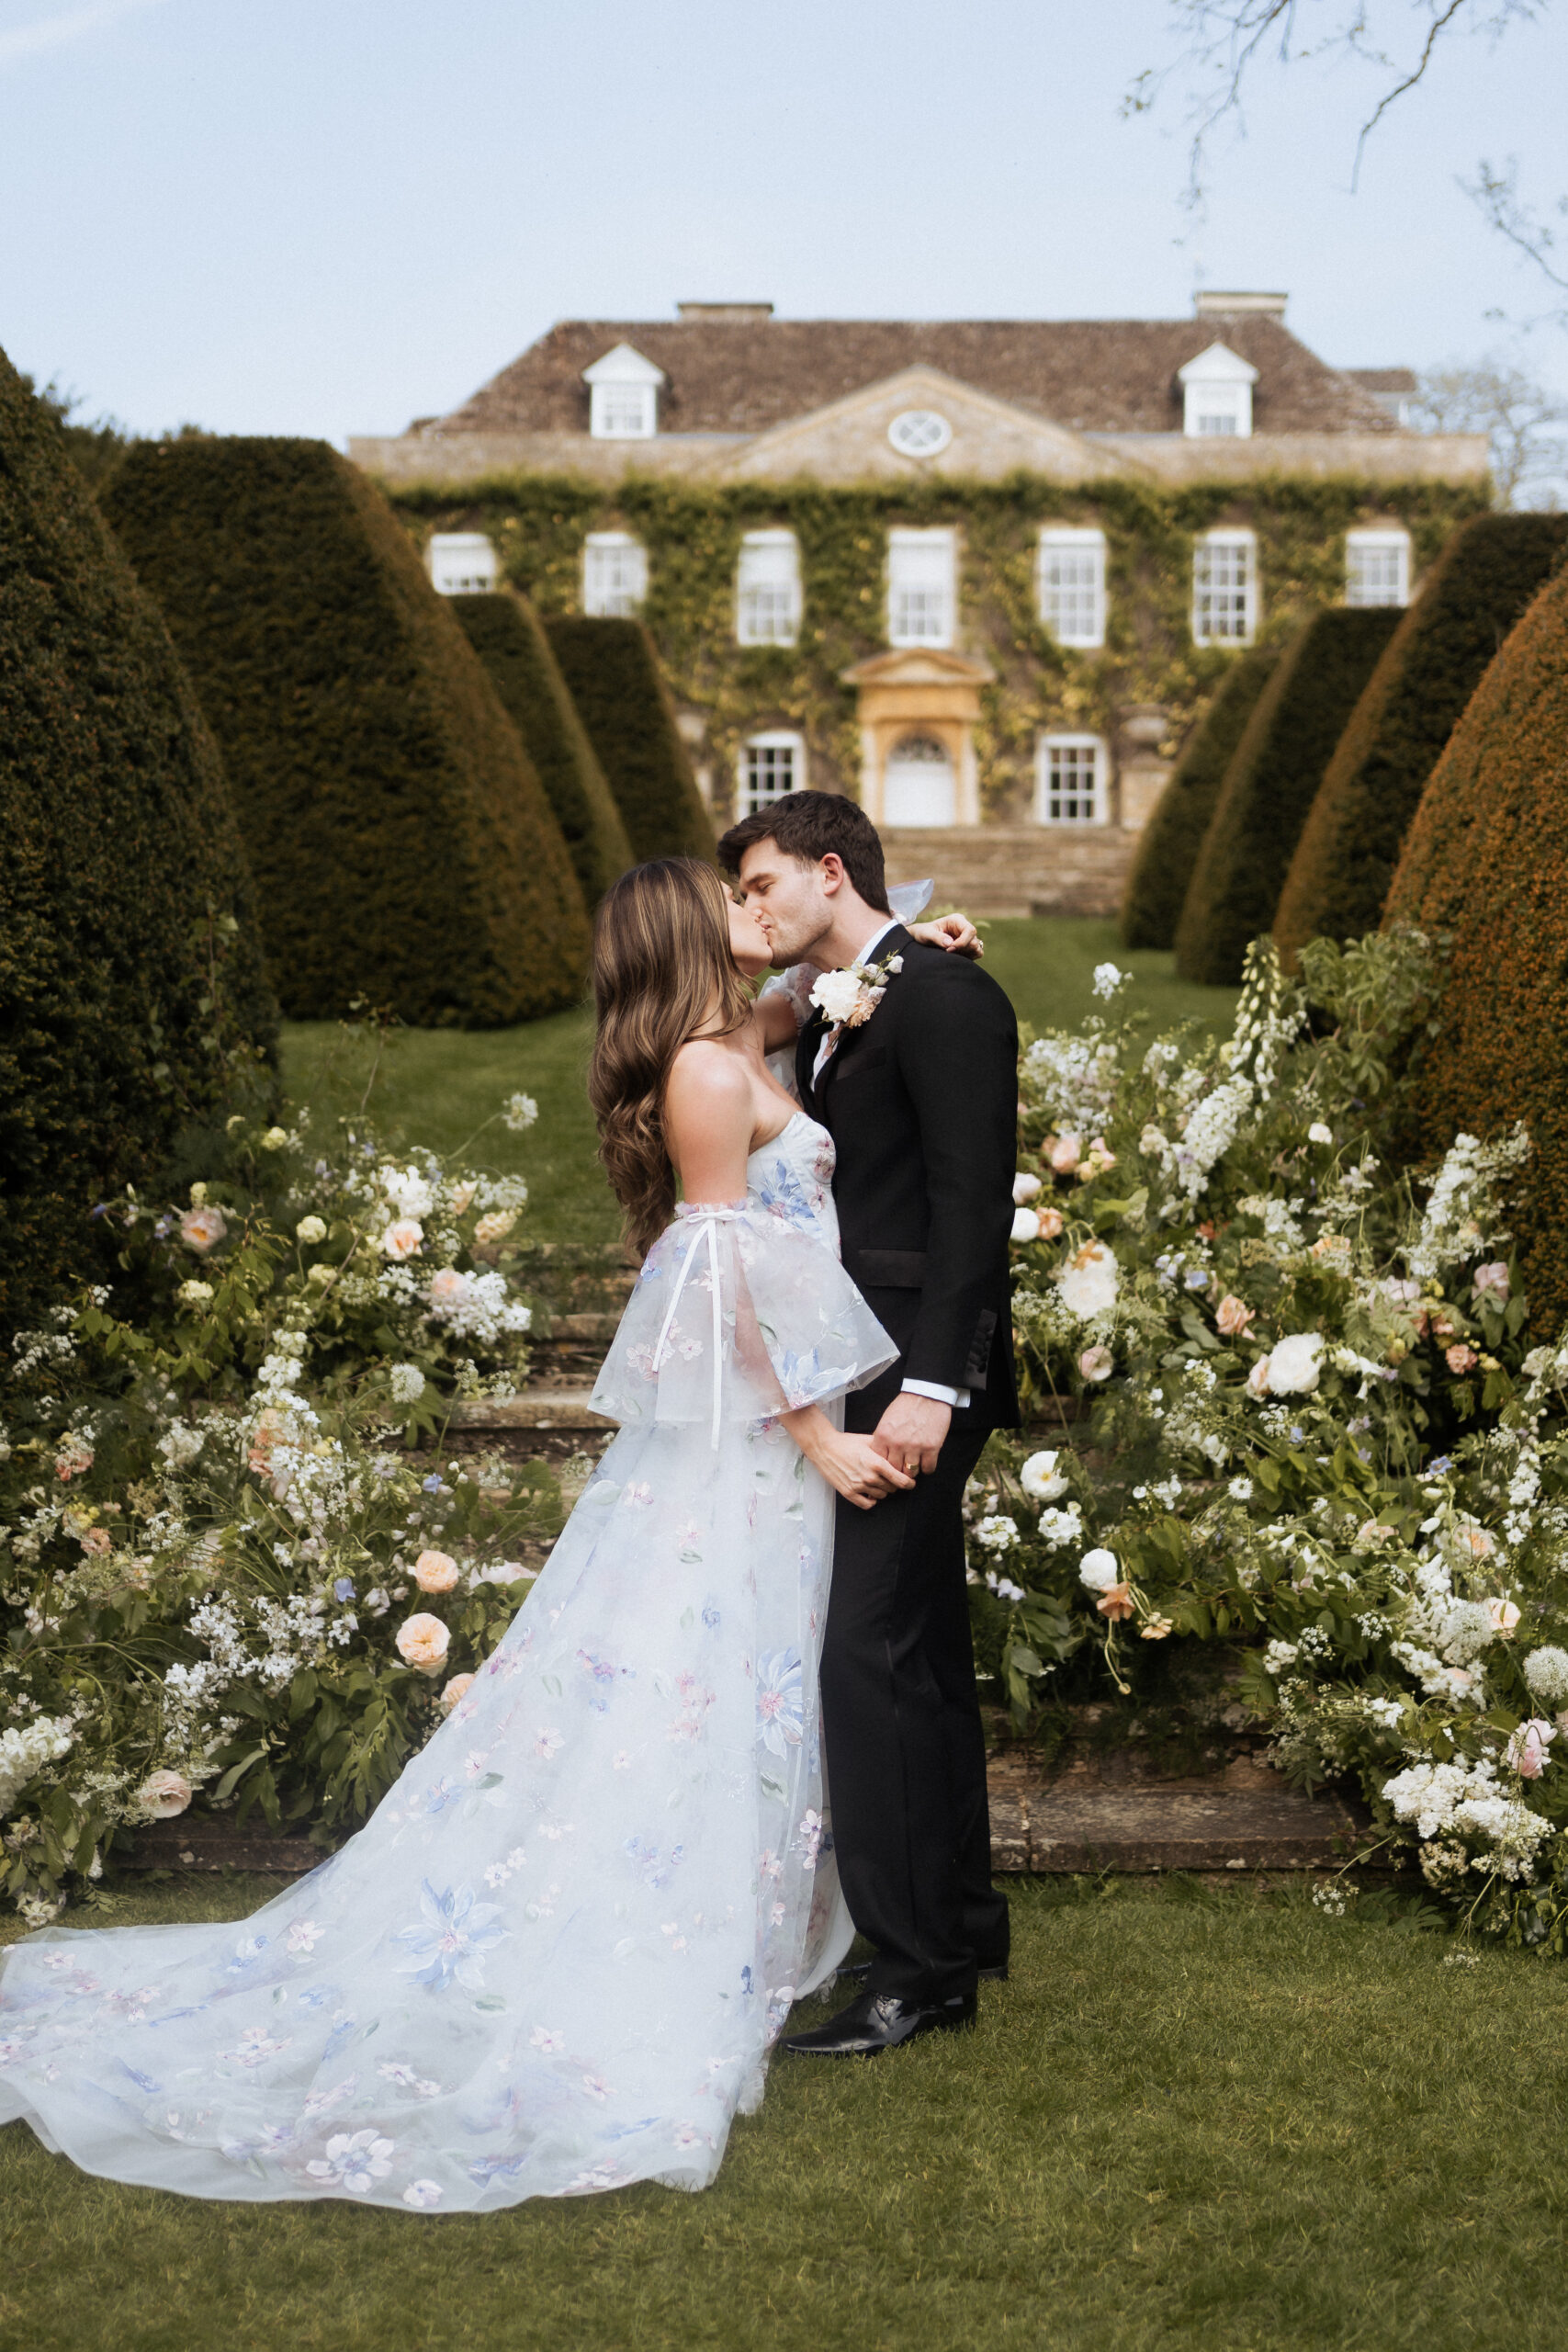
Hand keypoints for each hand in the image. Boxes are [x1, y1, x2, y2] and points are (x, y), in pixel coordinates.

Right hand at [781, 1407, 916, 1508]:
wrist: (824, 1447)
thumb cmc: (846, 1442)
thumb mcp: (869, 1441)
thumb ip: (886, 1449)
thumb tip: (900, 1454)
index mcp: (877, 1463)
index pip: (901, 1481)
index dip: (909, 1483)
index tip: (911, 1482)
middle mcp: (869, 1477)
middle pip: (893, 1488)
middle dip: (894, 1483)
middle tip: (889, 1477)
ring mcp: (858, 1486)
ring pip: (882, 1496)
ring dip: (882, 1490)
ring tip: (877, 1481)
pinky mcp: (848, 1493)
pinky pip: (867, 1504)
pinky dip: (871, 1500)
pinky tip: (870, 1492)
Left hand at [869, 1393, 951, 1477]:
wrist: (927, 1393)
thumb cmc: (907, 1404)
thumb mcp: (887, 1419)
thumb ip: (883, 1437)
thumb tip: (882, 1453)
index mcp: (884, 1435)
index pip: (879, 1461)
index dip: (885, 1465)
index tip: (889, 1465)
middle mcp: (897, 1443)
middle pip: (894, 1470)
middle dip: (898, 1470)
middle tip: (902, 1468)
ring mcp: (915, 1447)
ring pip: (911, 1472)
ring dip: (913, 1470)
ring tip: (914, 1466)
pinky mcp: (931, 1448)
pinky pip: (928, 1468)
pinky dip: (927, 1468)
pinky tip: (926, 1462)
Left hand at [908, 913, 982, 960]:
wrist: (920, 939)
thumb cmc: (923, 933)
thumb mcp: (926, 934)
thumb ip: (937, 938)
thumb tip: (950, 943)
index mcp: (957, 920)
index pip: (970, 930)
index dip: (963, 942)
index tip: (950, 949)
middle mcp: (964, 927)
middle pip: (974, 940)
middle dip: (962, 949)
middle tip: (947, 952)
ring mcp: (967, 937)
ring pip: (977, 947)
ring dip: (966, 954)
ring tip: (950, 954)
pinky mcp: (967, 946)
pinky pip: (977, 953)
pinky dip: (969, 957)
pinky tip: (956, 957)